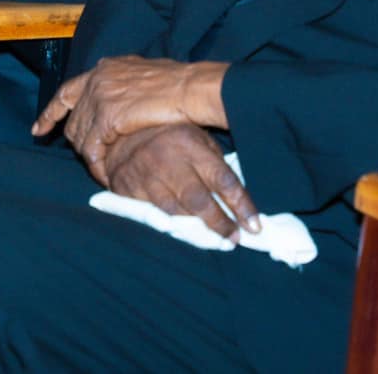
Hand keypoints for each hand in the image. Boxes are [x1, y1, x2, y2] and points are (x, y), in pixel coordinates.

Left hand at [31, 56, 228, 180]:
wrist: (191, 88)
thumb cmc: (179, 85)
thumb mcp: (144, 77)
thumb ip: (124, 86)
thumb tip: (119, 99)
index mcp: (105, 68)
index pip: (67, 90)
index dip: (52, 112)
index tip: (38, 128)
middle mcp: (97, 79)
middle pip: (72, 116)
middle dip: (74, 140)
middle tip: (85, 158)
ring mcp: (100, 96)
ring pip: (79, 134)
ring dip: (88, 155)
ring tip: (98, 170)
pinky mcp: (107, 115)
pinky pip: (92, 147)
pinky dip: (96, 163)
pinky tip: (103, 174)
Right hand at [101, 123, 258, 239]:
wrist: (122, 136)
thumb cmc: (171, 140)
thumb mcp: (197, 140)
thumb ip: (216, 166)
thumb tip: (240, 202)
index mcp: (190, 143)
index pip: (222, 179)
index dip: (241, 205)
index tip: (254, 226)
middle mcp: (167, 159)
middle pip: (198, 200)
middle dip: (219, 224)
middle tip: (234, 239)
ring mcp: (145, 175)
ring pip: (175, 212)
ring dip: (196, 231)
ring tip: (214, 241)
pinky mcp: (127, 189)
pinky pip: (152, 216)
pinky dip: (170, 228)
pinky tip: (183, 235)